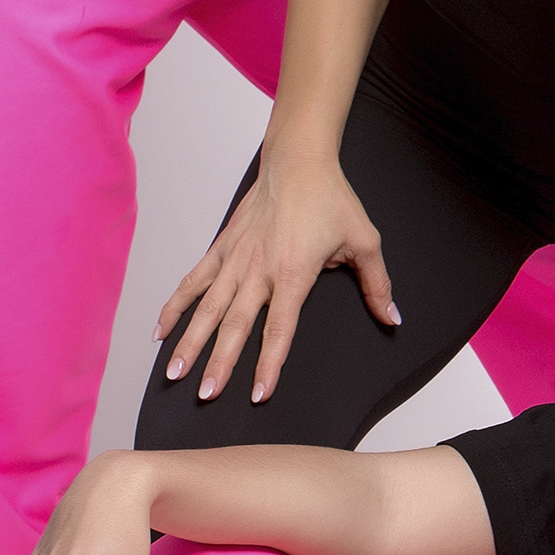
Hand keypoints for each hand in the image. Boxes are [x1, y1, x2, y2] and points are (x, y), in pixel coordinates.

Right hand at [156, 153, 399, 405]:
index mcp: (294, 273)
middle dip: (219, 363)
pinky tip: (161, 330)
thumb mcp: (365, 240)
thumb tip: (393, 318)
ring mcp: (236, 258)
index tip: (258, 394)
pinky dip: (175, 305)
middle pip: (235, 325)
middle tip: (205, 395)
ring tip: (175, 371)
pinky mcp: (222, 246)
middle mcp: (259, 269)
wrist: (298, 159)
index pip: (279, 329)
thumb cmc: (331, 198)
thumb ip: (377, 284)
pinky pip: (193, 280)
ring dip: (190, 340)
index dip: (269, 364)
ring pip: (207, 307)